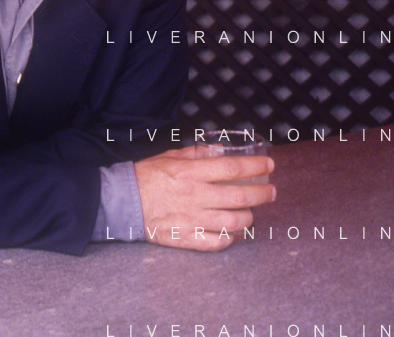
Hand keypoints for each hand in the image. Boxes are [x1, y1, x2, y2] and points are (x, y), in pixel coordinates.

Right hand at [134, 146, 274, 250]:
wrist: (121, 201)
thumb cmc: (146, 176)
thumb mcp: (170, 156)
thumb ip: (197, 153)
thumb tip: (220, 151)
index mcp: (190, 172)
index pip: (232, 168)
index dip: (255, 166)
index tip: (270, 165)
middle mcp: (194, 196)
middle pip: (240, 196)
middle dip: (262, 194)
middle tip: (271, 192)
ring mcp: (191, 219)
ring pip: (233, 222)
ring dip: (249, 218)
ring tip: (252, 214)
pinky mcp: (185, 238)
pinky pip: (215, 243)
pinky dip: (230, 239)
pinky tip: (234, 234)